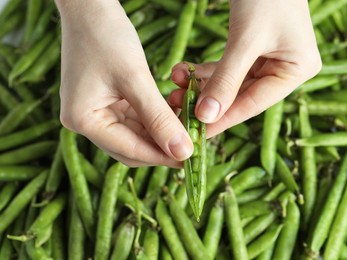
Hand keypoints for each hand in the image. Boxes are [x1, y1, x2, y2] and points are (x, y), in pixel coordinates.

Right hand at [56, 0, 192, 166]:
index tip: (190, 158)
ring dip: (161, 134)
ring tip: (188, 131)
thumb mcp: (135, 78)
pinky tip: (175, 117)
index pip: (128, 150)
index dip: (161, 156)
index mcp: (82, 120)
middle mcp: (85, 122)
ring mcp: (95, 113)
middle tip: (192, 147)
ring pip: (135, 136)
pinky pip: (135, 120)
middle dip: (161, 148)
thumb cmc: (107, 36)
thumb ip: (159, 118)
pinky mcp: (106, 104)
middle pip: (131, 148)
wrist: (90, 8)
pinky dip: (155, 120)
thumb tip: (182, 152)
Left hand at [168, 0, 321, 137]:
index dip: (224, 119)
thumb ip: (226, 79)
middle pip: (241, 96)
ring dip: (201, 86)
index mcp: (297, 70)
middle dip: (207, 101)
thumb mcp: (245, 39)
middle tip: (177, 107)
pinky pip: (227, 68)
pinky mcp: (253, 51)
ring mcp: (270, 60)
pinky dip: (206, 71)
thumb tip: (206, 116)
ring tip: (175, 87)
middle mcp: (286, 69)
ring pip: (230, 84)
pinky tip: (185, 72)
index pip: (254, 103)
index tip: (196, 132)